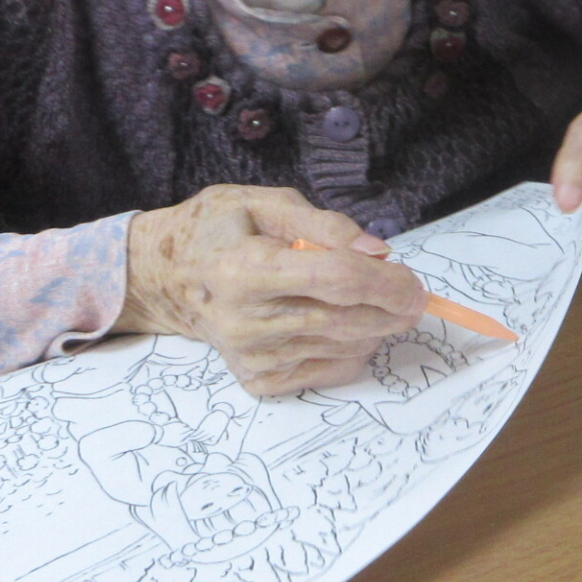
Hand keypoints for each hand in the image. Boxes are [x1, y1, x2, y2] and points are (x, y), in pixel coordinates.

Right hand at [118, 187, 429, 396]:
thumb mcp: (265, 202)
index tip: (414, 282)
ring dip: (375, 325)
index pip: (335, 280)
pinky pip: (331, 369)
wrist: (166, 277)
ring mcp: (251, 356)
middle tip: (411, 293)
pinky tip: (341, 324)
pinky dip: (353, 347)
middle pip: (347, 320)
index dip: (387, 282)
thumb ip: (326, 224)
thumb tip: (377, 252)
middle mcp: (246, 320)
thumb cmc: (219, 231)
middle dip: (394, 307)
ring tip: (368, 301)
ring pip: (346, 347)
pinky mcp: (258, 379)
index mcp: (246, 269)